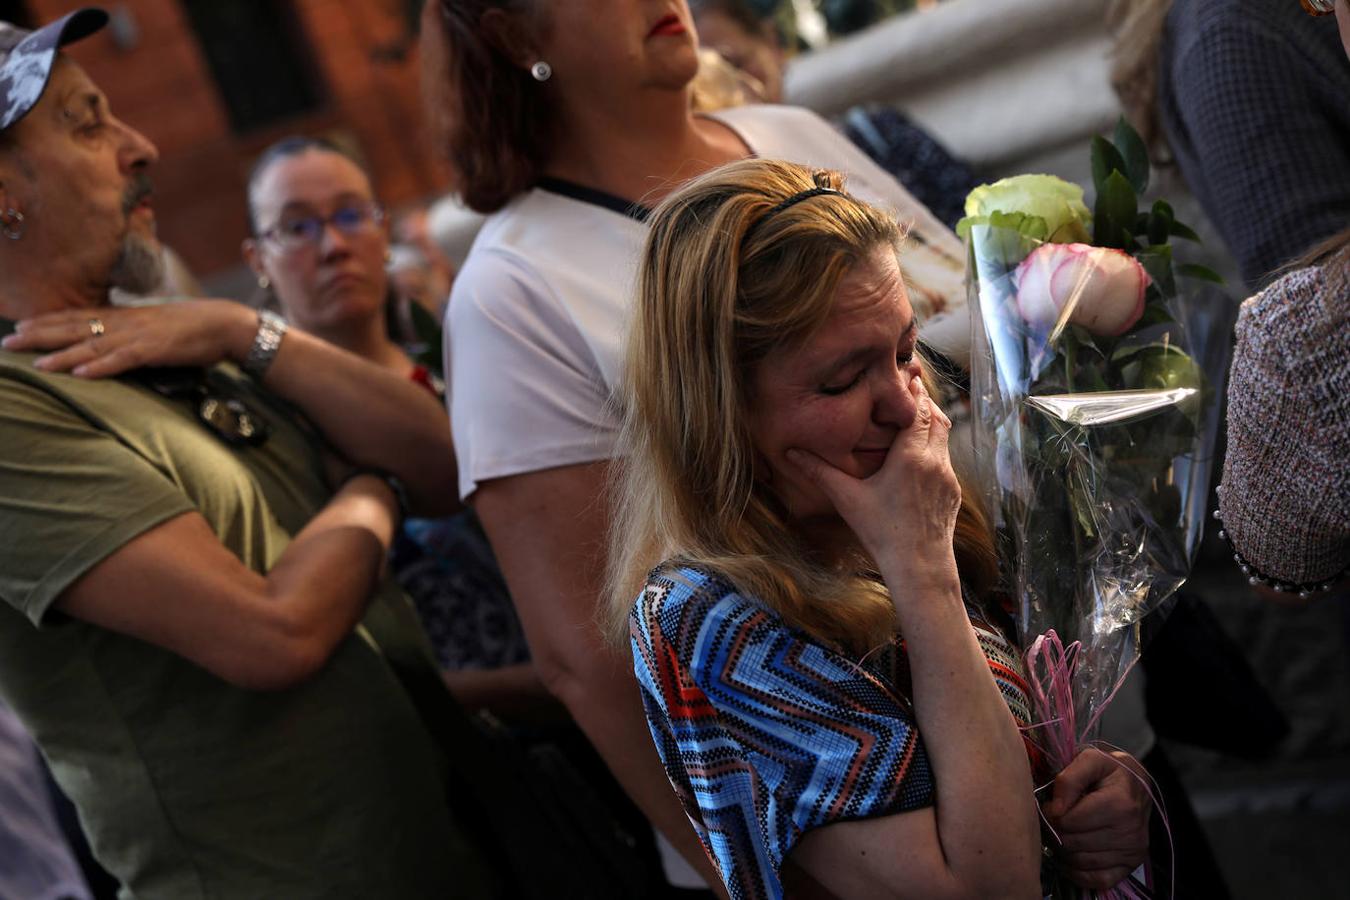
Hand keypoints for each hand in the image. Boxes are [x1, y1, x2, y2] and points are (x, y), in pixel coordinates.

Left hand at [1, 300, 256, 376]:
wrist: (225, 324)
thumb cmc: (194, 327)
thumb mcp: (157, 326)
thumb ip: (133, 332)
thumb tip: (116, 342)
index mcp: (125, 316)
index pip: (78, 316)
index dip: (47, 322)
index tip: (20, 327)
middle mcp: (125, 323)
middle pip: (75, 328)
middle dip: (40, 336)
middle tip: (9, 342)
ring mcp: (139, 336)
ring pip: (93, 346)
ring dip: (63, 355)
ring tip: (37, 364)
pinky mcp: (155, 350)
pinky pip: (122, 360)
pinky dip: (101, 368)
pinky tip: (81, 375)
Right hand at [785, 375, 959, 571]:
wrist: (920, 566)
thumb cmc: (883, 533)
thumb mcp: (847, 499)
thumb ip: (819, 472)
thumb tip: (790, 453)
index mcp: (911, 456)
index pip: (918, 410)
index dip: (913, 392)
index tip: (906, 375)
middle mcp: (935, 460)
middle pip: (936, 417)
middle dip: (923, 402)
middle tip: (910, 388)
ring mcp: (947, 476)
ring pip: (944, 437)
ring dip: (931, 423)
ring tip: (914, 415)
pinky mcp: (952, 491)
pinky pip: (946, 458)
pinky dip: (935, 446)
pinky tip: (919, 454)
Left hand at [1042, 748, 1151, 890]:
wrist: (1137, 784)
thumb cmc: (1110, 770)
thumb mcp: (1090, 759)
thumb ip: (1069, 778)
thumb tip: (1056, 809)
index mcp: (1120, 803)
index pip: (1069, 821)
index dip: (1051, 814)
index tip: (1050, 806)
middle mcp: (1130, 830)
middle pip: (1072, 843)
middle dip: (1055, 832)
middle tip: (1053, 821)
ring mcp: (1132, 850)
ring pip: (1080, 862)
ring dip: (1063, 851)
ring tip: (1061, 833)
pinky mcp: (1131, 865)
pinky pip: (1097, 880)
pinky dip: (1077, 872)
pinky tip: (1070, 856)